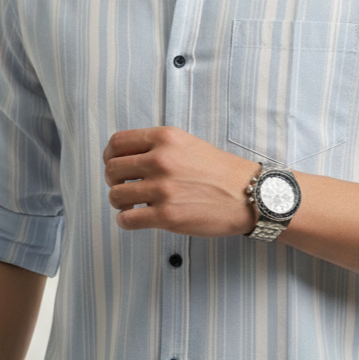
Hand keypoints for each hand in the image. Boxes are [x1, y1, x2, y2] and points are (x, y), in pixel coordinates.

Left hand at [103, 126, 255, 236]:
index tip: (114, 166)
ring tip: (133, 205)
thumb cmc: (219, 171)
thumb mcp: (187, 143)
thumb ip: (157, 147)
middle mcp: (161, 160)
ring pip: (116, 196)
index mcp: (165, 138)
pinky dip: (126, 221)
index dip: (109, 156)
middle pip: (112, 169)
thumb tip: (124, 158)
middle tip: (126, 188)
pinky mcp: (167, 216)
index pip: (117, 143)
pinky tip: (137, 219)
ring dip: (120, 203)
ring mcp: (162, 189)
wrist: (248, 195)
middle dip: (114, 181)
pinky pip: (126, 220)